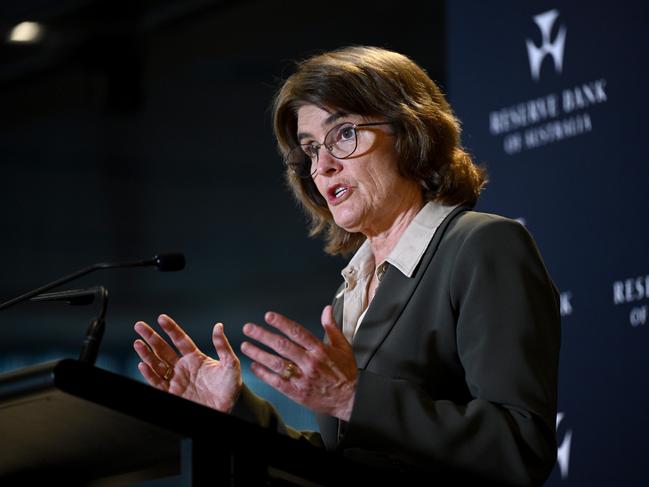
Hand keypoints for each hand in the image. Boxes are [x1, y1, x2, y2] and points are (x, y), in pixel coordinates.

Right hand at [133, 314, 241, 412]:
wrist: (227, 408)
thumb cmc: (230, 386)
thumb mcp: (230, 364)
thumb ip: (223, 346)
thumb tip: (218, 326)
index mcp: (195, 357)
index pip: (180, 339)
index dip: (171, 329)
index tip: (161, 318)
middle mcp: (183, 366)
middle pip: (163, 349)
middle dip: (151, 337)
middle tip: (139, 326)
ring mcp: (176, 379)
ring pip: (157, 364)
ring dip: (146, 354)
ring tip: (137, 343)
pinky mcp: (172, 393)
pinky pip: (158, 382)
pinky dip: (149, 374)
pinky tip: (143, 365)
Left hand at [240, 305, 357, 420]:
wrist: (351, 399)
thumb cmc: (346, 372)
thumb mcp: (343, 346)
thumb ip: (331, 327)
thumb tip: (326, 309)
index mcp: (320, 350)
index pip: (297, 332)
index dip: (281, 323)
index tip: (268, 316)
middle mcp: (310, 362)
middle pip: (282, 346)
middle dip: (263, 336)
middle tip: (249, 328)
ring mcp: (303, 378)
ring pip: (276, 364)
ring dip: (259, 354)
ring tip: (246, 346)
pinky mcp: (298, 392)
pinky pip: (277, 382)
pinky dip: (264, 374)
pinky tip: (254, 366)